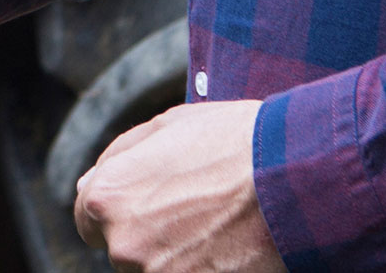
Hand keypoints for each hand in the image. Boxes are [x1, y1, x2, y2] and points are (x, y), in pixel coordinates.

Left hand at [74, 100, 284, 272]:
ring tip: (219, 228)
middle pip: (124, 246)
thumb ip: (118, 158)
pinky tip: (228, 249)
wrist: (297, 178)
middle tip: (197, 212)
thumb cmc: (236, 142)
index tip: (148, 207)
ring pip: (155, 268)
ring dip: (178, 254)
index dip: (118, 210)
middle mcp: (122, 241)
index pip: (88, 219)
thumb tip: (87, 183)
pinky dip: (203, 269)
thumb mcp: (167, 126)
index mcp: (107, 196)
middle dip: (150, 232)